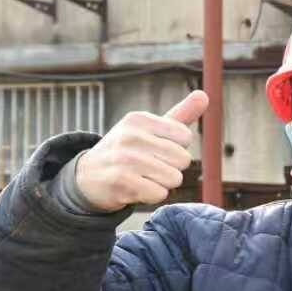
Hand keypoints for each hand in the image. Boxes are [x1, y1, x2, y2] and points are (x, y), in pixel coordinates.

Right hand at [72, 90, 207, 211]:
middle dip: (171, 167)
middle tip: (148, 166)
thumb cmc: (128, 150)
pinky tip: (135, 188)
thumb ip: (180, 114)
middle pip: (183, 159)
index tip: (155, 149)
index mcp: (139, 119)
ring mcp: (124, 159)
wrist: (87, 176)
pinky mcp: (120, 182)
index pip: (185, 137)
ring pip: (174, 178)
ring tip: (141, 177)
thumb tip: (204, 95)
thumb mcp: (150, 128)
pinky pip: (160, 194)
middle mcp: (130, 136)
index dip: (176, 148)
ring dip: (162, 183)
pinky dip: (151, 196)